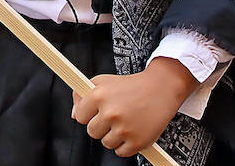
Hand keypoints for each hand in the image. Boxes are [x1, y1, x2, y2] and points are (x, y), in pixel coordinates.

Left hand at [71, 59, 195, 156]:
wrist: (160, 89)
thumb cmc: (130, 86)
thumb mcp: (103, 81)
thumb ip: (82, 95)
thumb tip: (74, 115)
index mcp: (99, 95)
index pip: (80, 116)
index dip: (88, 114)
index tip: (96, 112)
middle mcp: (111, 112)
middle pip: (92, 132)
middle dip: (100, 126)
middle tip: (113, 116)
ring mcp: (124, 128)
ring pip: (106, 143)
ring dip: (113, 135)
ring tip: (124, 121)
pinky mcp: (137, 141)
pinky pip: (120, 152)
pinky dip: (125, 145)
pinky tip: (131, 131)